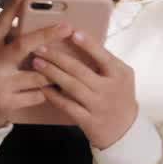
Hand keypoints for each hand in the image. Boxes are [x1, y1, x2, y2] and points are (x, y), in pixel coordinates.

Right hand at [0, 0, 73, 129]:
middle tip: (66, 27)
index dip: (10, 9)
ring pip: (38, 74)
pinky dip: (46, 92)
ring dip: (53, 71)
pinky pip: (38, 94)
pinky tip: (49, 90)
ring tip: (63, 67)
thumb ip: (6, 39)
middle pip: (23, 46)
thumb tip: (28, 19)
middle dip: (47, 35)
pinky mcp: (6, 103)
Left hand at [30, 30, 138, 149]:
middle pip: (80, 70)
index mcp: (120, 74)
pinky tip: (42, 87)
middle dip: (58, 58)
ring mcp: (98, 105)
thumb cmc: (120, 97)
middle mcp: (109, 89)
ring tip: (37, 63)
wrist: (125, 131)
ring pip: (71, 86)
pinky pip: (67, 106)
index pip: (103, 56)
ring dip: (52, 73)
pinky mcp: (88, 120)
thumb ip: (106, 63)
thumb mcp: (122, 77)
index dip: (88, 44)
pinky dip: (53, 95)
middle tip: (40, 48)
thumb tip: (81, 42)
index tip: (72, 33)